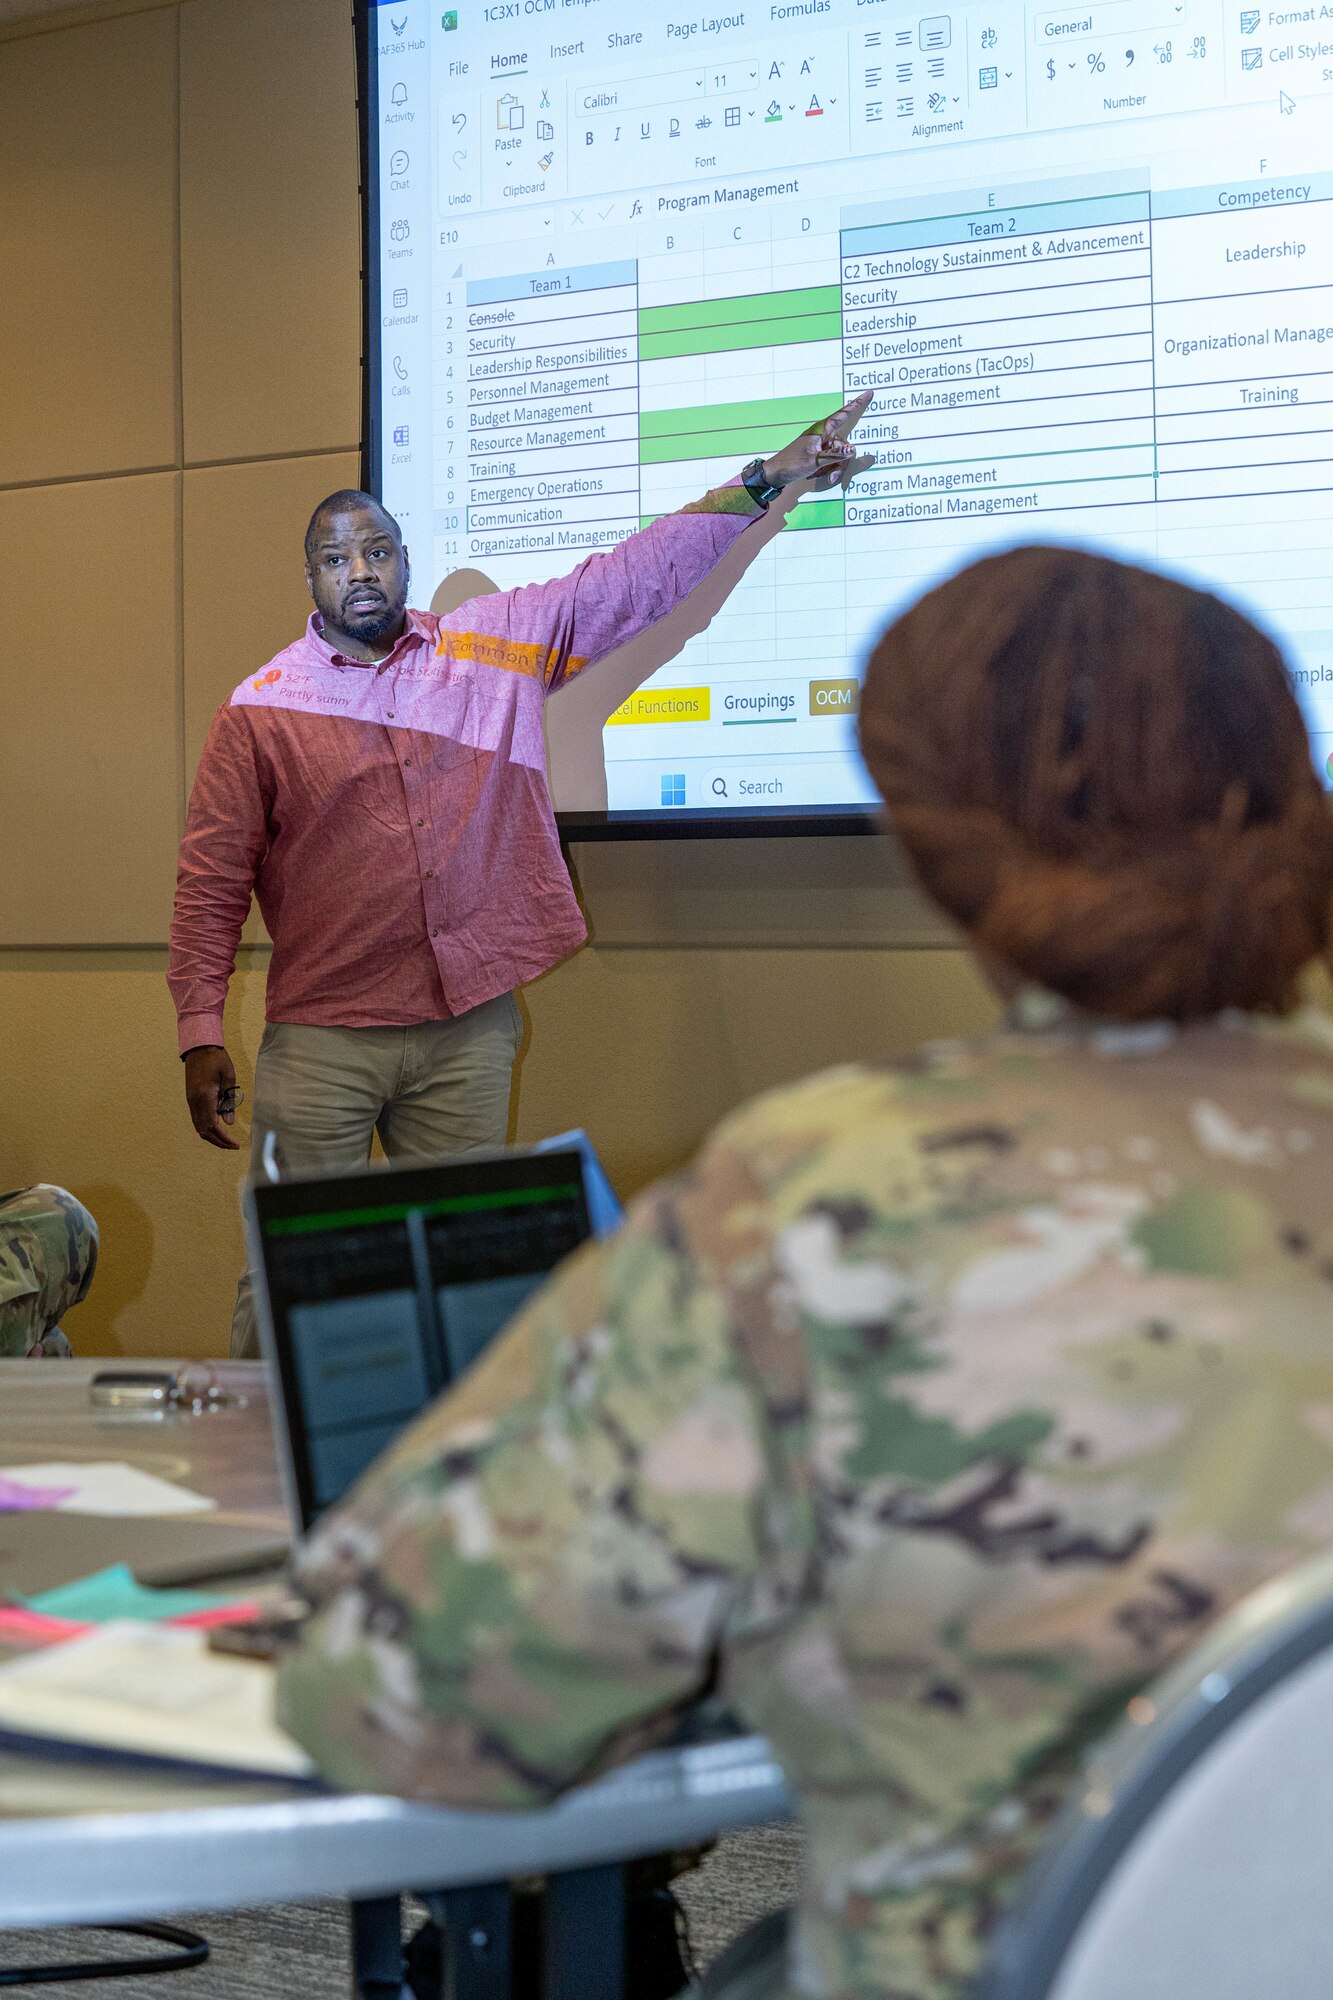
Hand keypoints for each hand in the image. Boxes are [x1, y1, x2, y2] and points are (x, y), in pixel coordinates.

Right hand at [184, 1045, 240, 1150]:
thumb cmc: (216, 1059)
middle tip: (232, 1145)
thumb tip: (229, 1122)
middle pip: (203, 1130)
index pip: (212, 1125)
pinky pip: (197, 1118)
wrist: (199, 1047)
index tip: (234, 1144)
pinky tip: (218, 1127)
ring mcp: (191, 1100)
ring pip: (198, 1126)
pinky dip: (206, 1127)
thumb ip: (228, 1101)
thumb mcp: (228, 1077)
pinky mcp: (191, 1098)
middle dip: (218, 1141)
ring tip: (226, 1140)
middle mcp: (195, 1102)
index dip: (223, 1138)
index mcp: (205, 1096)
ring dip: (211, 1136)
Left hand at [761, 390, 875, 494]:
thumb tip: (852, 449)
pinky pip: (831, 462)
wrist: (775, 475)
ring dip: (834, 469)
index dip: (856, 405)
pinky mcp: (818, 455)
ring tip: (824, 477)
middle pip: (843, 445)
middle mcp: (822, 436)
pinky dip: (827, 470)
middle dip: (841, 462)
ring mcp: (821, 446)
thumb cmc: (791, 464)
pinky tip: (817, 475)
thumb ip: (834, 455)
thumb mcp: (814, 461)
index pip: (842, 415)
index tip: (868, 393)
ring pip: (839, 456)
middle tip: (832, 476)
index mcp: (820, 430)